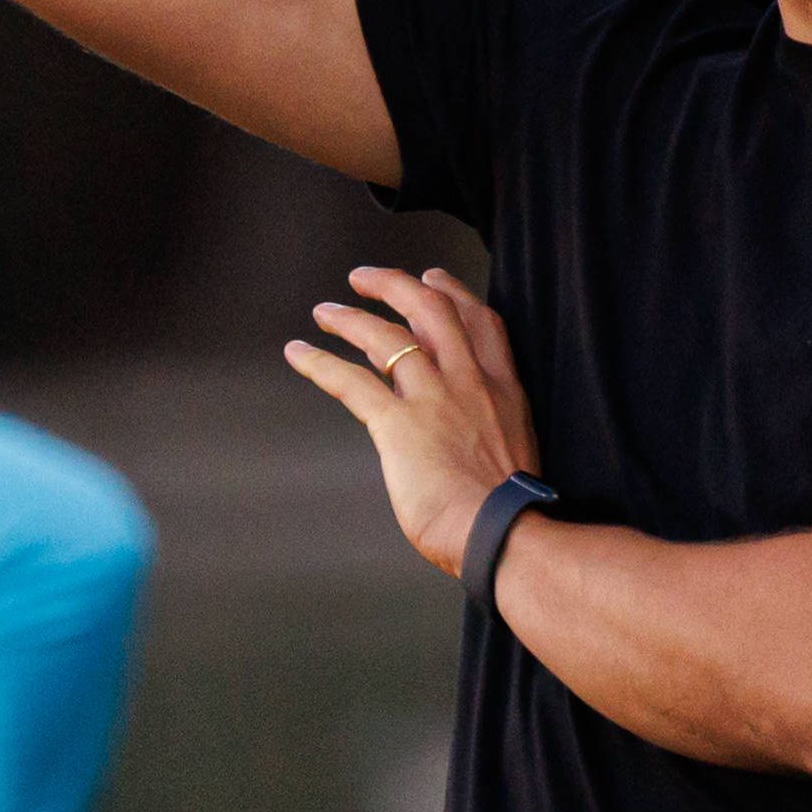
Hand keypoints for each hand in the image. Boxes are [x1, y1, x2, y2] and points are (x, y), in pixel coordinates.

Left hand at [286, 263, 538, 574]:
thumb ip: (488, 435)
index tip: (433, 279)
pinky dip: (319, 362)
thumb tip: (468, 448)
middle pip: (430, 308)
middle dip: (394, 285)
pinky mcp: (398, 422)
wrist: (504, 532)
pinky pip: (350, 380)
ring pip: (385, 334)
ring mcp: (433, 397)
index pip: (480, 321)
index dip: (454, 292)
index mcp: (503, 390)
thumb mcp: (514, 456)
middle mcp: (468, 381)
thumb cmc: (510, 514)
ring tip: (325, 311)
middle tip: (366, 279)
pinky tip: (297, 353)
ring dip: (349, 317)